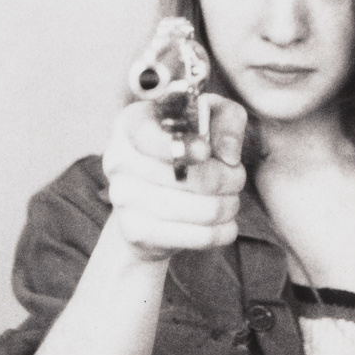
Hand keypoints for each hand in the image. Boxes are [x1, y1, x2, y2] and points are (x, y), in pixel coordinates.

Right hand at [101, 94, 247, 263]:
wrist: (150, 200)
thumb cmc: (186, 149)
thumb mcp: (211, 118)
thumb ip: (227, 121)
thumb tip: (228, 156)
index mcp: (132, 123)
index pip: (147, 134)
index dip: (179, 146)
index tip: (206, 152)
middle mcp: (119, 159)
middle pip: (180, 177)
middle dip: (224, 179)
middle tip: (236, 179)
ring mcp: (123, 197)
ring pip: (191, 209)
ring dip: (225, 206)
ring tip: (231, 201)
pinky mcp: (136, 231)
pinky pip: (190, 236)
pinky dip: (218, 233)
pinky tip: (226, 225)